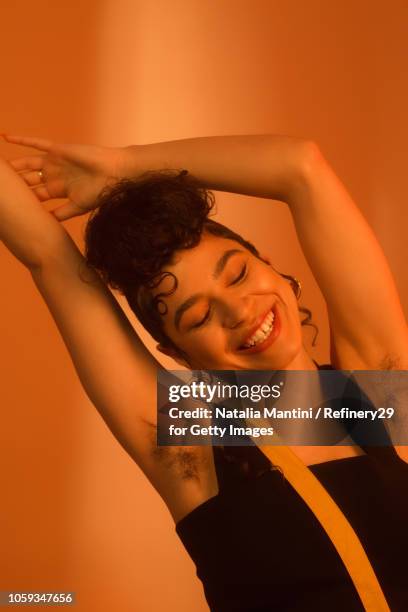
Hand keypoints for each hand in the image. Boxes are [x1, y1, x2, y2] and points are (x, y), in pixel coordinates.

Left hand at [3, 135, 132, 220]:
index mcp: (58, 190)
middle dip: (13, 185)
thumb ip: (60, 214)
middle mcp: (53, 176)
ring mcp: (54, 162)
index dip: (20, 201)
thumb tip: (44, 225)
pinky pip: (35, 143)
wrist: (113, 174)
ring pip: (27, 163)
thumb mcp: (77, 207)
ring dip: (12, 165)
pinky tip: (5, 137)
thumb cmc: (99, 192)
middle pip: (27, 180)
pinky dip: (21, 140)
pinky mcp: (56, 149)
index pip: (34, 196)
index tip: (6, 206)